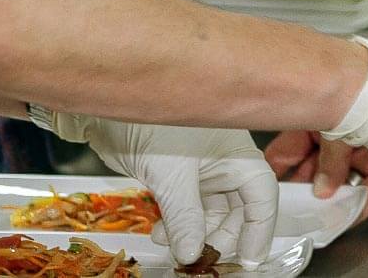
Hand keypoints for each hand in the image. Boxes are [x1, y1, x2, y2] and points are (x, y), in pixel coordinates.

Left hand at [43, 114, 277, 268]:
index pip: (262, 194)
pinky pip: (186, 210)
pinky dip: (177, 227)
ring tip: (171, 244)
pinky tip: (159, 233)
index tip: (248, 259)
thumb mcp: (171, 175)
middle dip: (222, 236)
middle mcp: (222, 161)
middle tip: (203, 257)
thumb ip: (186, 218)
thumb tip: (193, 255)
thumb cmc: (149, 122)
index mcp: (235, 152)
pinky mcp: (175, 176)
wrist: (105, 108)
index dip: (260, 228)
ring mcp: (199, 169)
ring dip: (195, 235)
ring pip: (210, 213)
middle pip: (238, 209)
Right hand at [265, 130, 367, 221]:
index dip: (284, 161)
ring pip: (346, 181)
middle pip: (322, 164)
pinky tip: (342, 220)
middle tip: (292, 205)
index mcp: (332, 112)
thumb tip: (319, 189)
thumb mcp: (339, 126)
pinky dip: (358, 207)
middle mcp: (351, 132)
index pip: (300, 140)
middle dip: (308, 185)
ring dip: (332, 199)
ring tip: (314, 216)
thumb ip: (328, 159)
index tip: (270, 180)